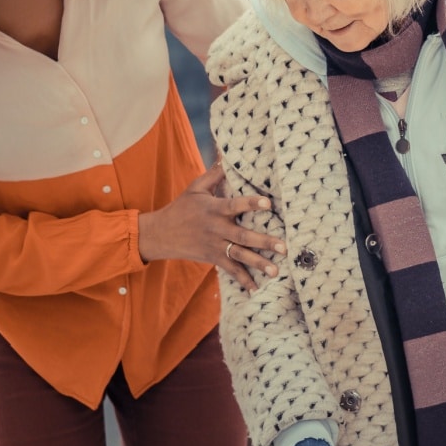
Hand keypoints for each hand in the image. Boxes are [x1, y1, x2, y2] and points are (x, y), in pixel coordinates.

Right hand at [137, 166, 285, 290]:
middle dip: (264, 242)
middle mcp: (217, 229)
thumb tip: (228, 156)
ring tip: (275, 271)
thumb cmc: (182, 207)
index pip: (235, 205)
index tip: (269, 203)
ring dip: (258, 264)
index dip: (252, 204)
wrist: (161, 234)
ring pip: (240, 256)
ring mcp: (216, 246)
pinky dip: (243, 280)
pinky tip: (256, 289)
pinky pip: (230, 270)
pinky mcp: (213, 258)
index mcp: (214, 209)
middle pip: (243, 236)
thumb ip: (215, 174)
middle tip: (283, 247)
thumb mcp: (196, 187)